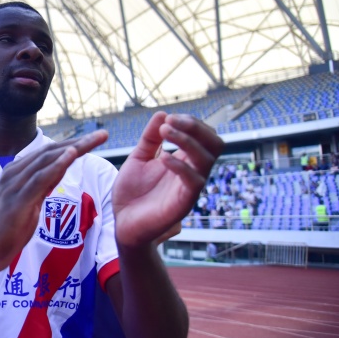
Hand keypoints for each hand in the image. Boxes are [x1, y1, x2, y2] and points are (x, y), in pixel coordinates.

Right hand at [0, 130, 108, 273]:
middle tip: (103, 135)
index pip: (49, 152)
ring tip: (93, 141)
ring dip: (73, 149)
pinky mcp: (17, 200)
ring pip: (47, 160)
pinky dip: (56, 166)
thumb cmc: (7, 229)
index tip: (95, 139)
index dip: (73, 144)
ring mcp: (14, 185)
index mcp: (16, 171)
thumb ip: (42, 184)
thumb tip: (59, 169)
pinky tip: (71, 156)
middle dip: (79, 142)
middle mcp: (14, 173)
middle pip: (51, 151)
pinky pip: (39, 179)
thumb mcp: (30, 202)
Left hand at [112, 112, 223, 247]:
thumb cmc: (132, 192)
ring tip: (164, 132)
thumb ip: (150, 138)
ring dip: (186, 140)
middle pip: (215, 144)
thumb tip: (162, 114)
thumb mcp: (138, 158)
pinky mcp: (184, 203)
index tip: (169, 118)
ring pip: (206, 159)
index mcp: (184, 160)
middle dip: (196, 127)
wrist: (122, 223)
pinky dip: (180, 165)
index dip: (191, 123)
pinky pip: (194, 181)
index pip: (204, 136)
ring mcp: (190, 188)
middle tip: (172, 120)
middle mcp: (192, 172)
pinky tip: (163, 158)